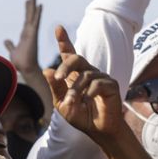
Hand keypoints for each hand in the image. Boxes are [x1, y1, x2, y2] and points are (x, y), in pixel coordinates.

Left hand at [4, 0, 42, 73]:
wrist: (25, 69)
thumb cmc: (20, 62)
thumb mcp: (13, 51)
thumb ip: (10, 45)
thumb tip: (6, 40)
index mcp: (25, 35)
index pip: (26, 20)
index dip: (27, 11)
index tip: (27, 1)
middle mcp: (29, 32)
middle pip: (30, 15)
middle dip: (30, 4)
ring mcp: (32, 33)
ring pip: (33, 16)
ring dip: (33, 5)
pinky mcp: (33, 35)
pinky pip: (36, 22)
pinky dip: (37, 13)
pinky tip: (39, 5)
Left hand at [45, 25, 124, 139]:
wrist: (98, 130)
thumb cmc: (81, 116)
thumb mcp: (62, 104)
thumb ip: (55, 88)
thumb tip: (46, 70)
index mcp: (75, 75)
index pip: (69, 54)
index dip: (64, 41)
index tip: (58, 28)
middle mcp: (88, 72)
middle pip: (76, 58)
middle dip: (65, 66)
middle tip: (57, 76)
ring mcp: (100, 77)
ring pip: (84, 75)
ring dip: (75, 90)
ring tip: (71, 102)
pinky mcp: (111, 84)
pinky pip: (97, 83)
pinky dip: (88, 93)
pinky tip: (87, 101)